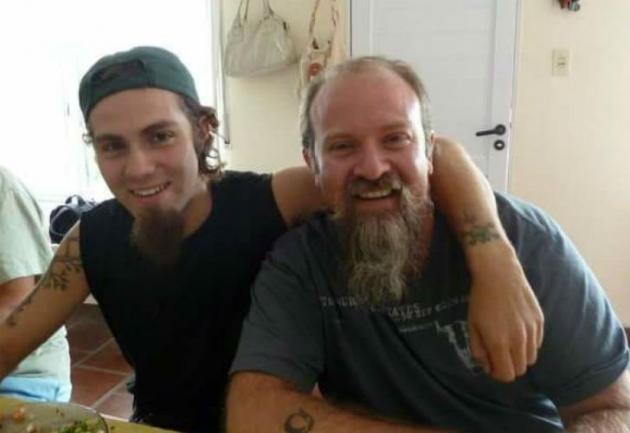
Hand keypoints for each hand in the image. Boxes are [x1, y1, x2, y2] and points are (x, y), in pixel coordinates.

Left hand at [467, 241, 543, 381]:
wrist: (498, 273)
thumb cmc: (481, 299)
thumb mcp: (472, 325)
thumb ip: (479, 350)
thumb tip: (487, 366)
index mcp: (500, 342)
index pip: (506, 375)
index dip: (497, 373)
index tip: (490, 364)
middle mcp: (520, 339)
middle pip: (521, 370)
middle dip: (508, 366)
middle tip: (497, 353)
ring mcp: (532, 330)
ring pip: (532, 358)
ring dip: (520, 356)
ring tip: (508, 341)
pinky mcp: (540, 320)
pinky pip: (538, 343)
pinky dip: (529, 344)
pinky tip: (517, 330)